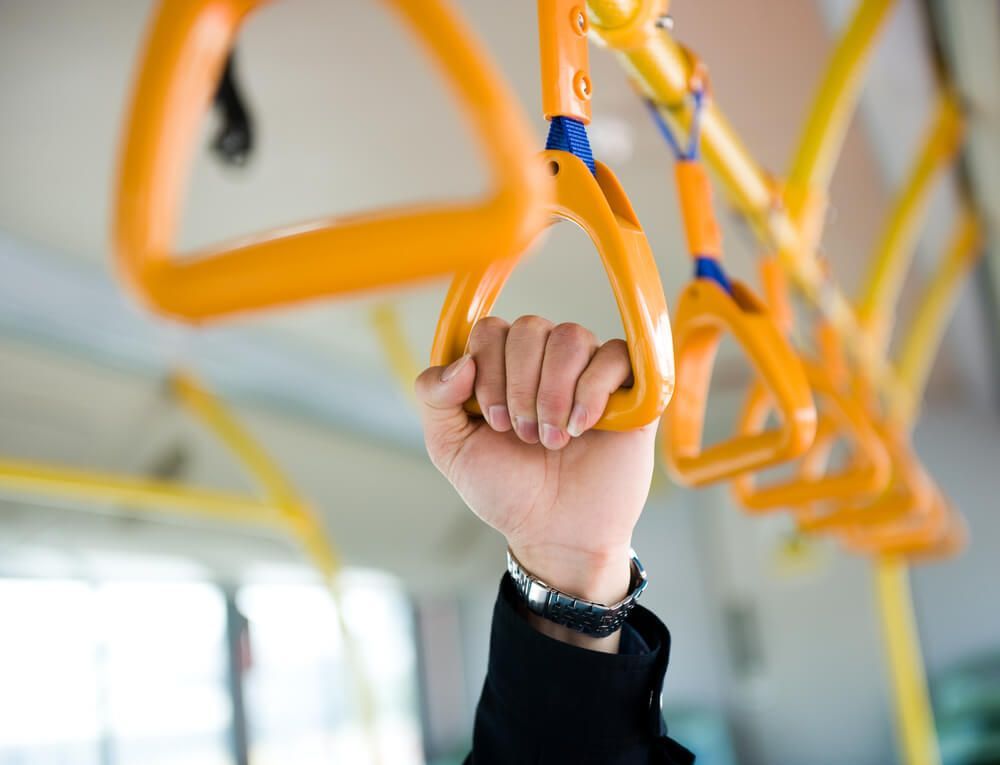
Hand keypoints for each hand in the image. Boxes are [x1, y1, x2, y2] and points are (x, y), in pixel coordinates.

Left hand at [416, 316, 656, 648]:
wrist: (555, 533)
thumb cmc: (507, 489)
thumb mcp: (451, 448)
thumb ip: (434, 397)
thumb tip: (461, 362)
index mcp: (503, 365)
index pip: (491, 330)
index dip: (488, 371)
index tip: (494, 421)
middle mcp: (545, 359)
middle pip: (530, 328)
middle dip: (520, 386)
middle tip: (524, 435)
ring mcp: (588, 371)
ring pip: (571, 337)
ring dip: (554, 392)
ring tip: (553, 438)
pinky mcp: (628, 389)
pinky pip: (616, 354)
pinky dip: (593, 390)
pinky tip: (582, 428)